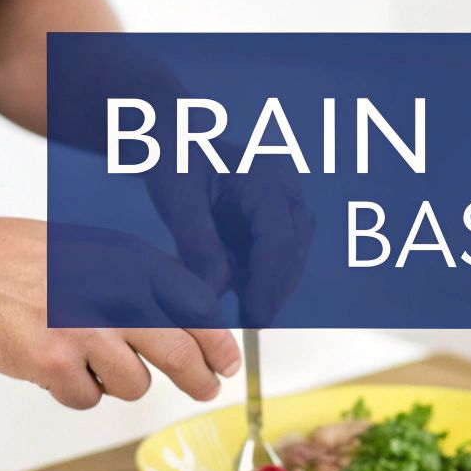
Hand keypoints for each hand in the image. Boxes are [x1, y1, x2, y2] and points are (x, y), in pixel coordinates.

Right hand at [0, 219, 241, 408]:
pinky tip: (55, 363)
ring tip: (89, 358)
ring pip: (136, 385)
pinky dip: (75, 390)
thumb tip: (188, 309)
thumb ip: (138, 277)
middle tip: (206, 388)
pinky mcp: (55, 364)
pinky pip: (88, 399)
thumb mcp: (94, 248)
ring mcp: (87, 331)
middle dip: (199, 379)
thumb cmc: (20, 257)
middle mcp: (117, 294)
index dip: (218, 341)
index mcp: (131, 260)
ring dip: (120, 381)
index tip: (227, 360)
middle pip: (182, 354)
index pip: (198, 306)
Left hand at [145, 152, 313, 328]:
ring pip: (286, 266)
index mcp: (270, 181)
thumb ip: (197, 242)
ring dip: (263, 291)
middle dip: (271, 294)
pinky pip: (271, 266)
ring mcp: (286, 214)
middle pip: (291, 257)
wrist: (180, 143)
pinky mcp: (274, 230)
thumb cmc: (178, 160)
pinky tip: (231, 296)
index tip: (257, 319)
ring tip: (235, 313)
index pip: (280, 241)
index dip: (270, 284)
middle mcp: (288, 197)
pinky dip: (254, 284)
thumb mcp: (179, 196)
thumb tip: (210, 296)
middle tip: (248, 327)